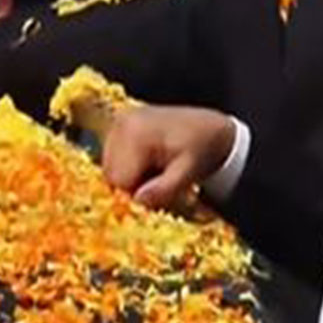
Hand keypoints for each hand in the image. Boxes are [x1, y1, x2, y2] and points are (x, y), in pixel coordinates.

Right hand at [102, 105, 236, 209]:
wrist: (211, 126)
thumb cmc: (204, 148)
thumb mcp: (190, 171)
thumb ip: (165, 188)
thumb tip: (137, 200)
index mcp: (135, 133)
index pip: (119, 180)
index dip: (138, 193)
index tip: (162, 190)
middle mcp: (120, 123)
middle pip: (111, 175)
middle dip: (135, 184)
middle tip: (163, 179)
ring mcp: (118, 122)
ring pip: (111, 169)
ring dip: (132, 176)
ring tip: (160, 168)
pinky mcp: (119, 125)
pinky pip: (113, 159)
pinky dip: (130, 166)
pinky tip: (152, 161)